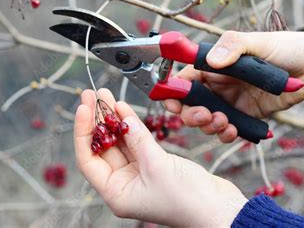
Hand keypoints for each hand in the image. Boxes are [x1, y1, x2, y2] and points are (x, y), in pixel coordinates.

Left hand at [74, 88, 246, 226]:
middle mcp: (124, 185)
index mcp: (116, 193)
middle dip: (97, 120)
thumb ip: (137, 138)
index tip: (85, 107)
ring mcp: (139, 174)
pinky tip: (124, 108)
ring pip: (119, 142)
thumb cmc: (188, 200)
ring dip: (113, 119)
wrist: (220, 208)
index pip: (88, 158)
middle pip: (102, 147)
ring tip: (106, 96)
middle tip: (94, 95)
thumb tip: (120, 115)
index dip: (83, 131)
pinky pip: (137, 142)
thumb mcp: (157, 165)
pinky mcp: (154, 165)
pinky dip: (131, 125)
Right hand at [165, 30, 303, 142]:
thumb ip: (232, 48)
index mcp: (214, 64)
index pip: (185, 78)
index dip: (174, 91)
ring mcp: (230, 102)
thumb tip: (211, 61)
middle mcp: (218, 84)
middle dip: (191, 114)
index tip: (173, 103)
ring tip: (224, 122)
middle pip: (190, 104)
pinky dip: (225, 134)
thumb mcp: (257, 42)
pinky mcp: (244, 116)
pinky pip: (226, 130)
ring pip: (206, 120)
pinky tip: (233, 131)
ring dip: (208, 126)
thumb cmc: (285, 48)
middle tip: (205, 116)